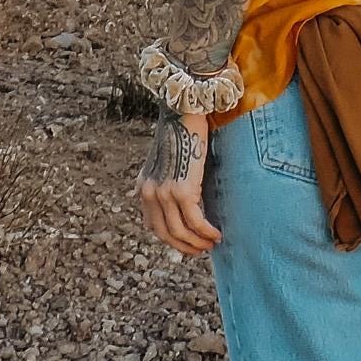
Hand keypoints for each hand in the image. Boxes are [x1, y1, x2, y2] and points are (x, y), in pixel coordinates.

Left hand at [137, 107, 220, 255]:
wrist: (183, 110)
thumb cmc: (179, 131)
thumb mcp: (164, 158)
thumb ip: (164, 179)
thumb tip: (179, 199)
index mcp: (143, 187)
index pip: (154, 224)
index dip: (172, 239)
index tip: (188, 243)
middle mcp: (149, 193)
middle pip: (165, 233)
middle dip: (184, 246)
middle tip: (201, 250)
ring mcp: (164, 194)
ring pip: (180, 231)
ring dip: (197, 242)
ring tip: (212, 243)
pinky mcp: (182, 190)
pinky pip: (195, 221)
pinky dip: (206, 231)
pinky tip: (216, 234)